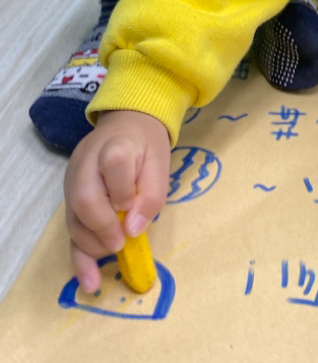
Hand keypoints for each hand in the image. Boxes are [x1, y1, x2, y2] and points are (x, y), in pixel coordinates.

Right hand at [63, 110, 170, 292]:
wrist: (126, 124)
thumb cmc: (146, 145)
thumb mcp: (160, 164)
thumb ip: (150, 195)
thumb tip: (133, 231)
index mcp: (115, 144)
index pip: (115, 164)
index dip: (123, 192)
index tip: (133, 210)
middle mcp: (86, 162)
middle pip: (85, 198)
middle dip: (103, 229)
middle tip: (121, 243)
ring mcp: (72, 180)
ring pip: (73, 218)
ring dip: (92, 245)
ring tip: (113, 252)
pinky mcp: (68, 197)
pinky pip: (70, 229)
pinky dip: (79, 257)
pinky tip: (89, 280)